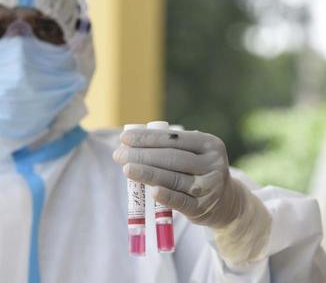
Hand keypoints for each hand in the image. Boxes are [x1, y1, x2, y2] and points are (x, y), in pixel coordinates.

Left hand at [113, 128, 243, 228]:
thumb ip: (169, 147)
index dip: (147, 138)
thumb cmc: (198, 171)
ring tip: (126, 169)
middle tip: (119, 155)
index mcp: (209, 144)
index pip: (173, 139)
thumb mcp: (194, 154)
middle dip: (142, 155)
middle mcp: (213, 164)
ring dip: (147, 173)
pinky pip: (181, 201)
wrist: (226, 203)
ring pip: (173, 178)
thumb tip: (129, 143)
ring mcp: (209, 187)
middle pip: (172, 158)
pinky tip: (151, 191)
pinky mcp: (202, 208)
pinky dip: (165, 196)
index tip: (124, 139)